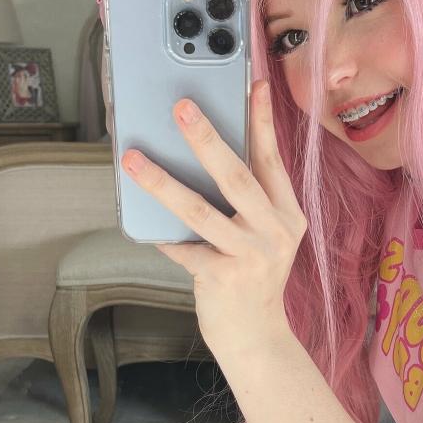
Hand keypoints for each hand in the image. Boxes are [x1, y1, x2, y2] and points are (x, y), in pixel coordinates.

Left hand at [121, 79, 305, 357]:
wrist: (256, 338)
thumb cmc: (251, 278)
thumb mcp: (262, 236)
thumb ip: (246, 200)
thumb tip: (204, 152)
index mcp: (287, 215)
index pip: (272, 160)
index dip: (262, 121)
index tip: (255, 84)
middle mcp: (274, 233)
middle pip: (237, 177)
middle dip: (207, 138)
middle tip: (182, 107)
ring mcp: (250, 257)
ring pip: (200, 211)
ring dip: (163, 182)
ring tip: (134, 159)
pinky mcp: (223, 279)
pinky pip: (184, 247)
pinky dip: (163, 235)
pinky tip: (142, 222)